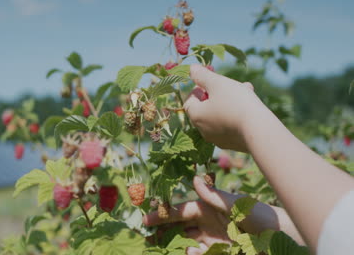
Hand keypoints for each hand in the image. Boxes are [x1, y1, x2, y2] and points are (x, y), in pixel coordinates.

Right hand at [143, 176, 303, 253]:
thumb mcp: (236, 204)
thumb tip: (193, 179)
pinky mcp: (218, 251)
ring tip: (178, 248)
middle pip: (178, 228)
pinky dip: (193, 254)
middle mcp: (205, 223)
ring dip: (178, 246)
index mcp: (206, 208)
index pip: (180, 212)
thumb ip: (213, 195)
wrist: (279, 236)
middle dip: (163, 233)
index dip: (163, 215)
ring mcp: (211, 239)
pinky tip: (193, 252)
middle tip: (148, 238)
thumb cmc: (259, 215)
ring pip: (186, 243)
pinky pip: (199, 253)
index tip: (146, 220)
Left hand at [184, 64, 266, 151]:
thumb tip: (191, 69)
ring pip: (220, 115)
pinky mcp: (232, 144)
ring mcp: (218, 139)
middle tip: (230, 83)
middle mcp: (203, 130)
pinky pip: (230, 125)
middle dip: (217, 92)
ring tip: (245, 89)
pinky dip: (236, 114)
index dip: (198, 88)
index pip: (189, 101)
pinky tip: (251, 106)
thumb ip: (202, 75)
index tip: (209, 81)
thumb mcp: (217, 83)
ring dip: (229, 101)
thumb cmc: (236, 103)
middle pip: (206, 108)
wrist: (260, 131)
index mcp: (196, 117)